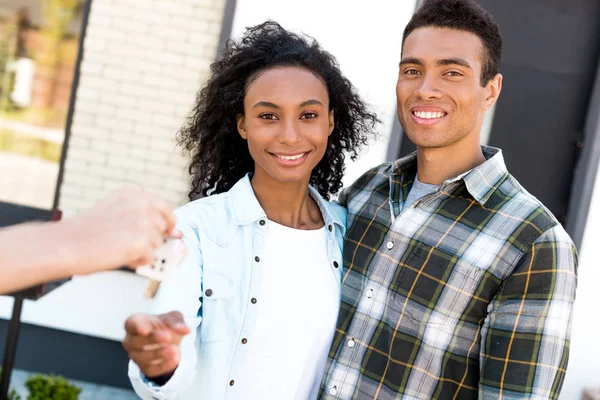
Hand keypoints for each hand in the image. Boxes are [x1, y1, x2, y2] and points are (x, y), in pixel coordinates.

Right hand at [61, 185, 180, 273]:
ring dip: (143, 251)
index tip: (163, 231)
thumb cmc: (86, 231)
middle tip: (132, 245)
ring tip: (119, 249)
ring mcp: (144, 222)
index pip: (165, 207)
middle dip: (152, 239)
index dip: (165, 222)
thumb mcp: (115, 212)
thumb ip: (144, 219)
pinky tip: (120, 257)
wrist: (66, 244)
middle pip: (163, 228)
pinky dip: (138, 262)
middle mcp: (142, 203)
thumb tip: (177, 234)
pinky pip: (150, 258)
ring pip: (158, 244)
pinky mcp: (143, 242)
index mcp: (134, 193)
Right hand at [122, 311, 190, 378]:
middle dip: (152, 339)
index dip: (137, 326)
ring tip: (174, 349)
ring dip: (158, 354)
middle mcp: (131, 340)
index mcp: (135, 322)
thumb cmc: (165, 325)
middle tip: (167, 337)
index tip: (144, 330)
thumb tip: (185, 329)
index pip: (131, 324)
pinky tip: (174, 358)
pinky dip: (163, 365)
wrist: (169, 341)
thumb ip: (177, 322)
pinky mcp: (144, 368)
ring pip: (142, 357)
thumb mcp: (174, 318)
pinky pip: (151, 369)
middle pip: (136, 341)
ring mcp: (136, 355)